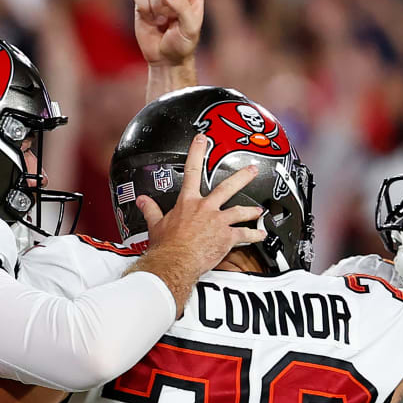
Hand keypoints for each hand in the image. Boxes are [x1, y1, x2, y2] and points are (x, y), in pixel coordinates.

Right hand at [138, 134, 265, 275]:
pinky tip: (260, 235)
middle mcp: (205, 208)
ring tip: (258, 210)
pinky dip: (254, 235)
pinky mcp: (227, 237)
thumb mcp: (155, 225)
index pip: (192, 171)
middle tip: (252, 170)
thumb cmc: (166, 246)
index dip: (197, 152)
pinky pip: (245, 235)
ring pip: (240, 211)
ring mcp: (218, 222)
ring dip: (251, 211)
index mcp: (188, 202)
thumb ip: (151, 210)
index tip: (203, 140)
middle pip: (227, 187)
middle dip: (242, 177)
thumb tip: (142, 201)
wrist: (175, 262)